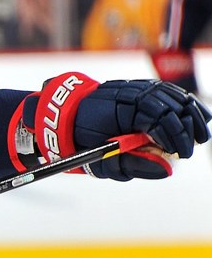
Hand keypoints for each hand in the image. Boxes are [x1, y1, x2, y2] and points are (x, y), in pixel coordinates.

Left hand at [13, 72, 210, 179]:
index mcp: (120, 109)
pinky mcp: (139, 87)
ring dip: (191, 114)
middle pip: (171, 106)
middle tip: (191, 149)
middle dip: (185, 129)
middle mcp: (131, 93)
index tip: (181, 154)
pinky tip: (197, 115)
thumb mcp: (100, 159)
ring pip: (173, 96)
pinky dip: (184, 102)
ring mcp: (135, 87)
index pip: (158, 120)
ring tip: (200, 135)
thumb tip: (167, 170)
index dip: (173, 138)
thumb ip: (133, 164)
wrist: (60, 116)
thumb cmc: (79, 141)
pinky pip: (168, 91)